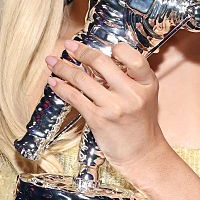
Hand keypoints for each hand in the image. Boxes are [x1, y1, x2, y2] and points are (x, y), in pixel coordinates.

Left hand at [45, 39, 166, 180]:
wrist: (143, 154)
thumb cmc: (141, 126)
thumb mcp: (145, 97)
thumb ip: (129, 78)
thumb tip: (99, 61)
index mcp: (147, 84)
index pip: (133, 56)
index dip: (117, 48)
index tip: (103, 46)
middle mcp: (132, 93)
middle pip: (101, 63)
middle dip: (81, 51)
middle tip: (68, 45)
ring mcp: (114, 107)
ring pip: (82, 79)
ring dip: (63, 68)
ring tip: (52, 62)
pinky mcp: (99, 119)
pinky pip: (75, 97)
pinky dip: (61, 87)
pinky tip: (54, 82)